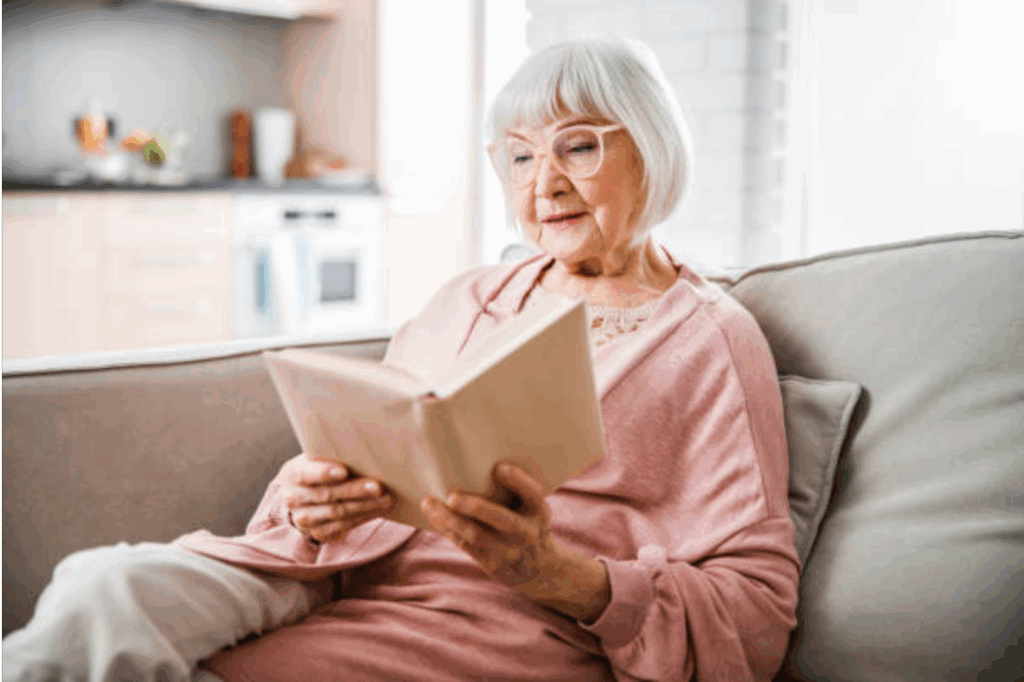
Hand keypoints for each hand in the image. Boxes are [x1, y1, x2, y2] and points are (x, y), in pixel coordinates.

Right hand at [280, 454, 394, 542]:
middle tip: (379, 486)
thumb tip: (367, 449)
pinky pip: (343, 526)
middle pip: (327, 495)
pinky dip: (364, 517)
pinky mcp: (318, 533)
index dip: (324, 473)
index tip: (344, 471)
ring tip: (387, 498)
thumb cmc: (321, 467)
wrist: (307, 493)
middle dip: (355, 491)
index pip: (306, 474)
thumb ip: (333, 454)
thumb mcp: (319, 457)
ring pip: (337, 513)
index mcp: (292, 474)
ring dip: (365, 506)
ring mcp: (304, 519)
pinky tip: (380, 509)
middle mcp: (293, 498)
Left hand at [420, 462, 609, 621]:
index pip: (533, 494)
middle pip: (502, 520)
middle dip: (476, 508)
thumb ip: (516, 493)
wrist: (542, 570)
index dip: (518, 481)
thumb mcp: (534, 510)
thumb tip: (475, 464)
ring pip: (477, 535)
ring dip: (450, 520)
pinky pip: (467, 546)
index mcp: (539, 512)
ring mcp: (510, 551)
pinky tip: (435, 518)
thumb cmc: (528, 525)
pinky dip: (448, 530)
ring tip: (429, 504)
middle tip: (452, 497)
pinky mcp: (493, 564)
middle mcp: (527, 531)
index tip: (500, 468)